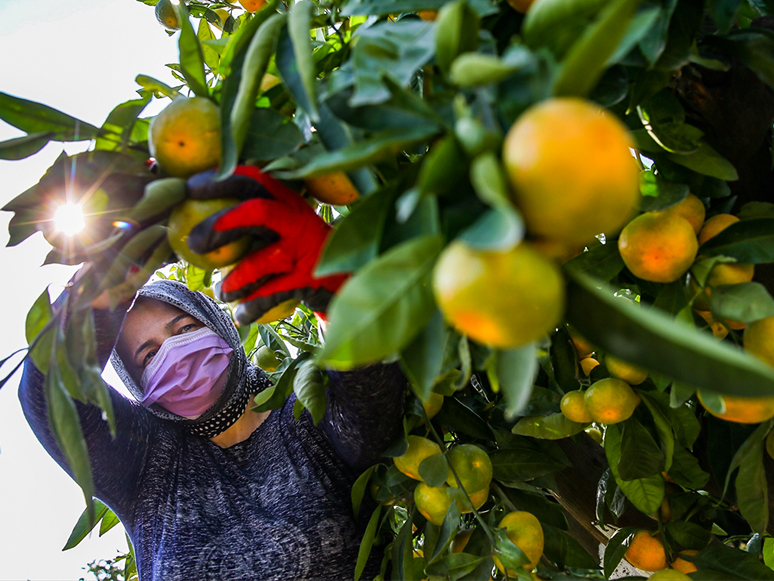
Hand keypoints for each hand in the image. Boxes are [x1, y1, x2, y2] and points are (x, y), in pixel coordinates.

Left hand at [186, 166, 347, 324]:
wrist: (346, 278)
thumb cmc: (299, 250)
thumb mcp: (283, 226)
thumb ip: (252, 220)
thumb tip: (197, 222)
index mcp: (287, 201)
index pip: (254, 179)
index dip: (221, 180)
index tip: (191, 188)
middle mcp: (297, 221)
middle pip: (257, 212)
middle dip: (221, 224)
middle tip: (195, 242)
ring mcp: (305, 250)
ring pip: (262, 260)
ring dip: (235, 279)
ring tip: (221, 292)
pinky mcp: (308, 280)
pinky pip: (271, 293)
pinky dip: (251, 306)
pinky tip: (240, 315)